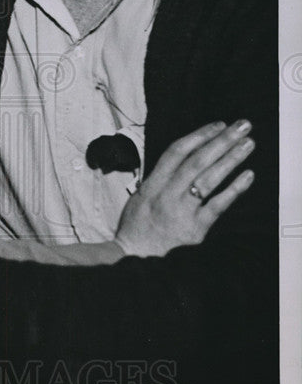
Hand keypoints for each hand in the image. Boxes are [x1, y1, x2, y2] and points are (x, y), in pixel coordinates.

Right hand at [115, 120, 254, 255]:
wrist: (136, 258)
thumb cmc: (137, 228)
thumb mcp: (140, 197)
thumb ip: (160, 178)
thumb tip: (183, 159)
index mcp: (153, 184)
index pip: (176, 152)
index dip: (199, 136)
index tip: (218, 125)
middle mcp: (167, 194)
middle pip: (197, 161)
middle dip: (221, 141)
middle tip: (241, 127)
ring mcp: (182, 211)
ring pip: (209, 179)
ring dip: (231, 160)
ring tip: (248, 145)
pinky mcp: (195, 229)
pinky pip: (218, 205)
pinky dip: (234, 189)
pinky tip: (247, 176)